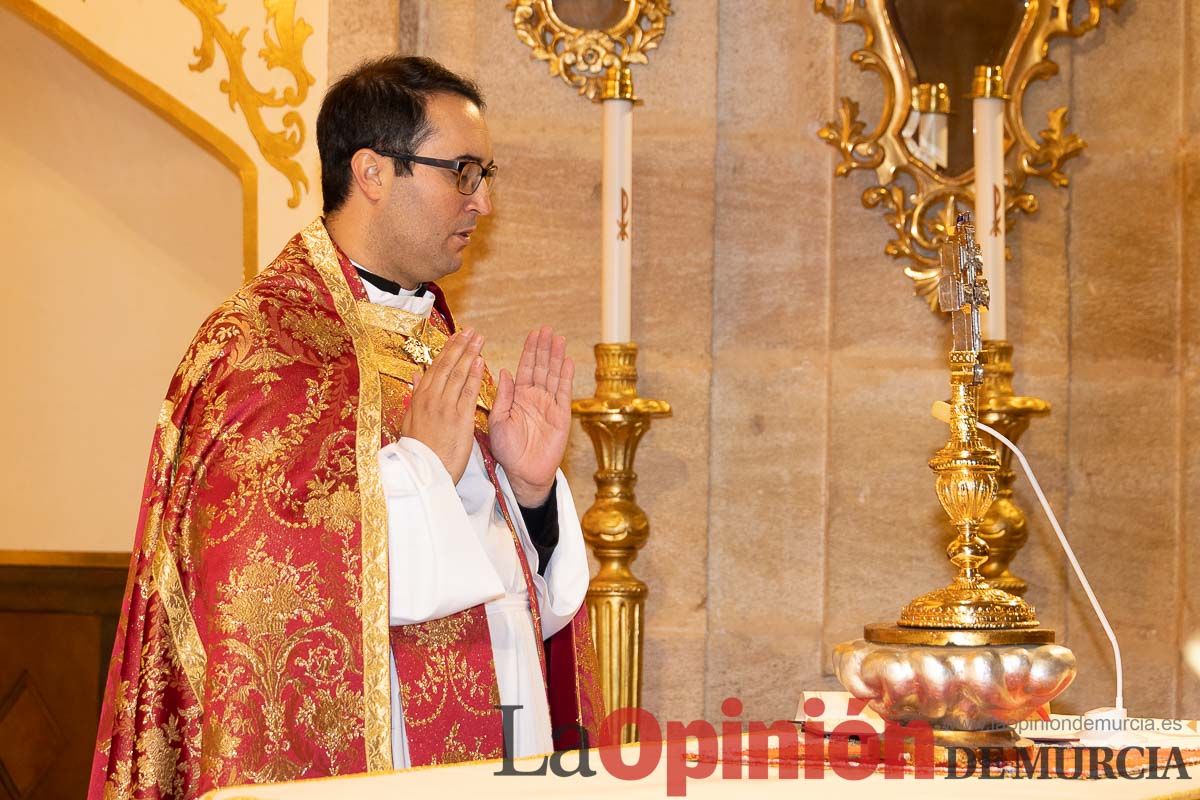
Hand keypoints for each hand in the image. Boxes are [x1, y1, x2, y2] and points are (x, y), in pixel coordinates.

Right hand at [400, 329, 484, 483]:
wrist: (422, 473)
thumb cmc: (418, 451)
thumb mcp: (409, 420)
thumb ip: (416, 395)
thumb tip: (416, 375)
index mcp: (419, 399)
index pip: (435, 368)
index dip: (447, 350)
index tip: (456, 336)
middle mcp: (431, 399)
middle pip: (447, 366)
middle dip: (459, 346)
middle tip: (470, 331)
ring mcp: (445, 407)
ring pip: (458, 375)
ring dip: (469, 354)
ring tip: (478, 339)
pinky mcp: (459, 419)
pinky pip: (468, 392)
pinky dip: (474, 375)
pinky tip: (480, 361)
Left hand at [489, 326, 573, 506]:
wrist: (523, 473)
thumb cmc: (508, 450)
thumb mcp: (498, 421)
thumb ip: (503, 396)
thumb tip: (504, 371)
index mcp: (518, 397)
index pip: (525, 368)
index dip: (530, 351)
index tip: (533, 334)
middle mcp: (535, 398)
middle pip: (541, 367)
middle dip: (544, 348)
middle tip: (547, 329)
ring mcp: (550, 405)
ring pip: (554, 376)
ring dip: (557, 357)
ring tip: (559, 339)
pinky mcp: (561, 416)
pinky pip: (564, 393)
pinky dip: (566, 377)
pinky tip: (568, 362)